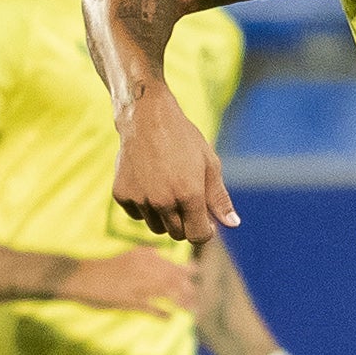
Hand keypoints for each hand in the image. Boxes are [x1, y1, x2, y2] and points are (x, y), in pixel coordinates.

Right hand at [56, 246, 196, 314]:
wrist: (78, 275)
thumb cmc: (103, 268)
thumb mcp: (127, 256)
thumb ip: (145, 254)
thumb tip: (160, 252)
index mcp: (146, 257)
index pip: (175, 265)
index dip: (189, 272)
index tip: (197, 279)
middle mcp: (146, 269)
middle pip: (176, 281)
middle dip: (189, 291)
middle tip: (197, 301)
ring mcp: (139, 285)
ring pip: (169, 294)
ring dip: (182, 303)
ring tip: (192, 311)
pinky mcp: (130, 300)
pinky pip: (152, 308)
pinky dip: (163, 314)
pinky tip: (169, 318)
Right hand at [111, 83, 237, 241]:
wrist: (145, 118)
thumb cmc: (183, 140)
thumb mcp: (209, 165)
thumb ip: (219, 198)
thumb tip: (233, 224)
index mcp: (189, 195)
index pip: (197, 236)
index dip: (204, 231)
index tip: (205, 221)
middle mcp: (163, 201)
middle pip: (177, 234)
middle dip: (185, 224)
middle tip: (185, 200)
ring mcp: (140, 199)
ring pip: (156, 227)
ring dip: (164, 217)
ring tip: (167, 189)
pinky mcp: (121, 194)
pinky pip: (136, 215)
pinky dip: (143, 206)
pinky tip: (148, 183)